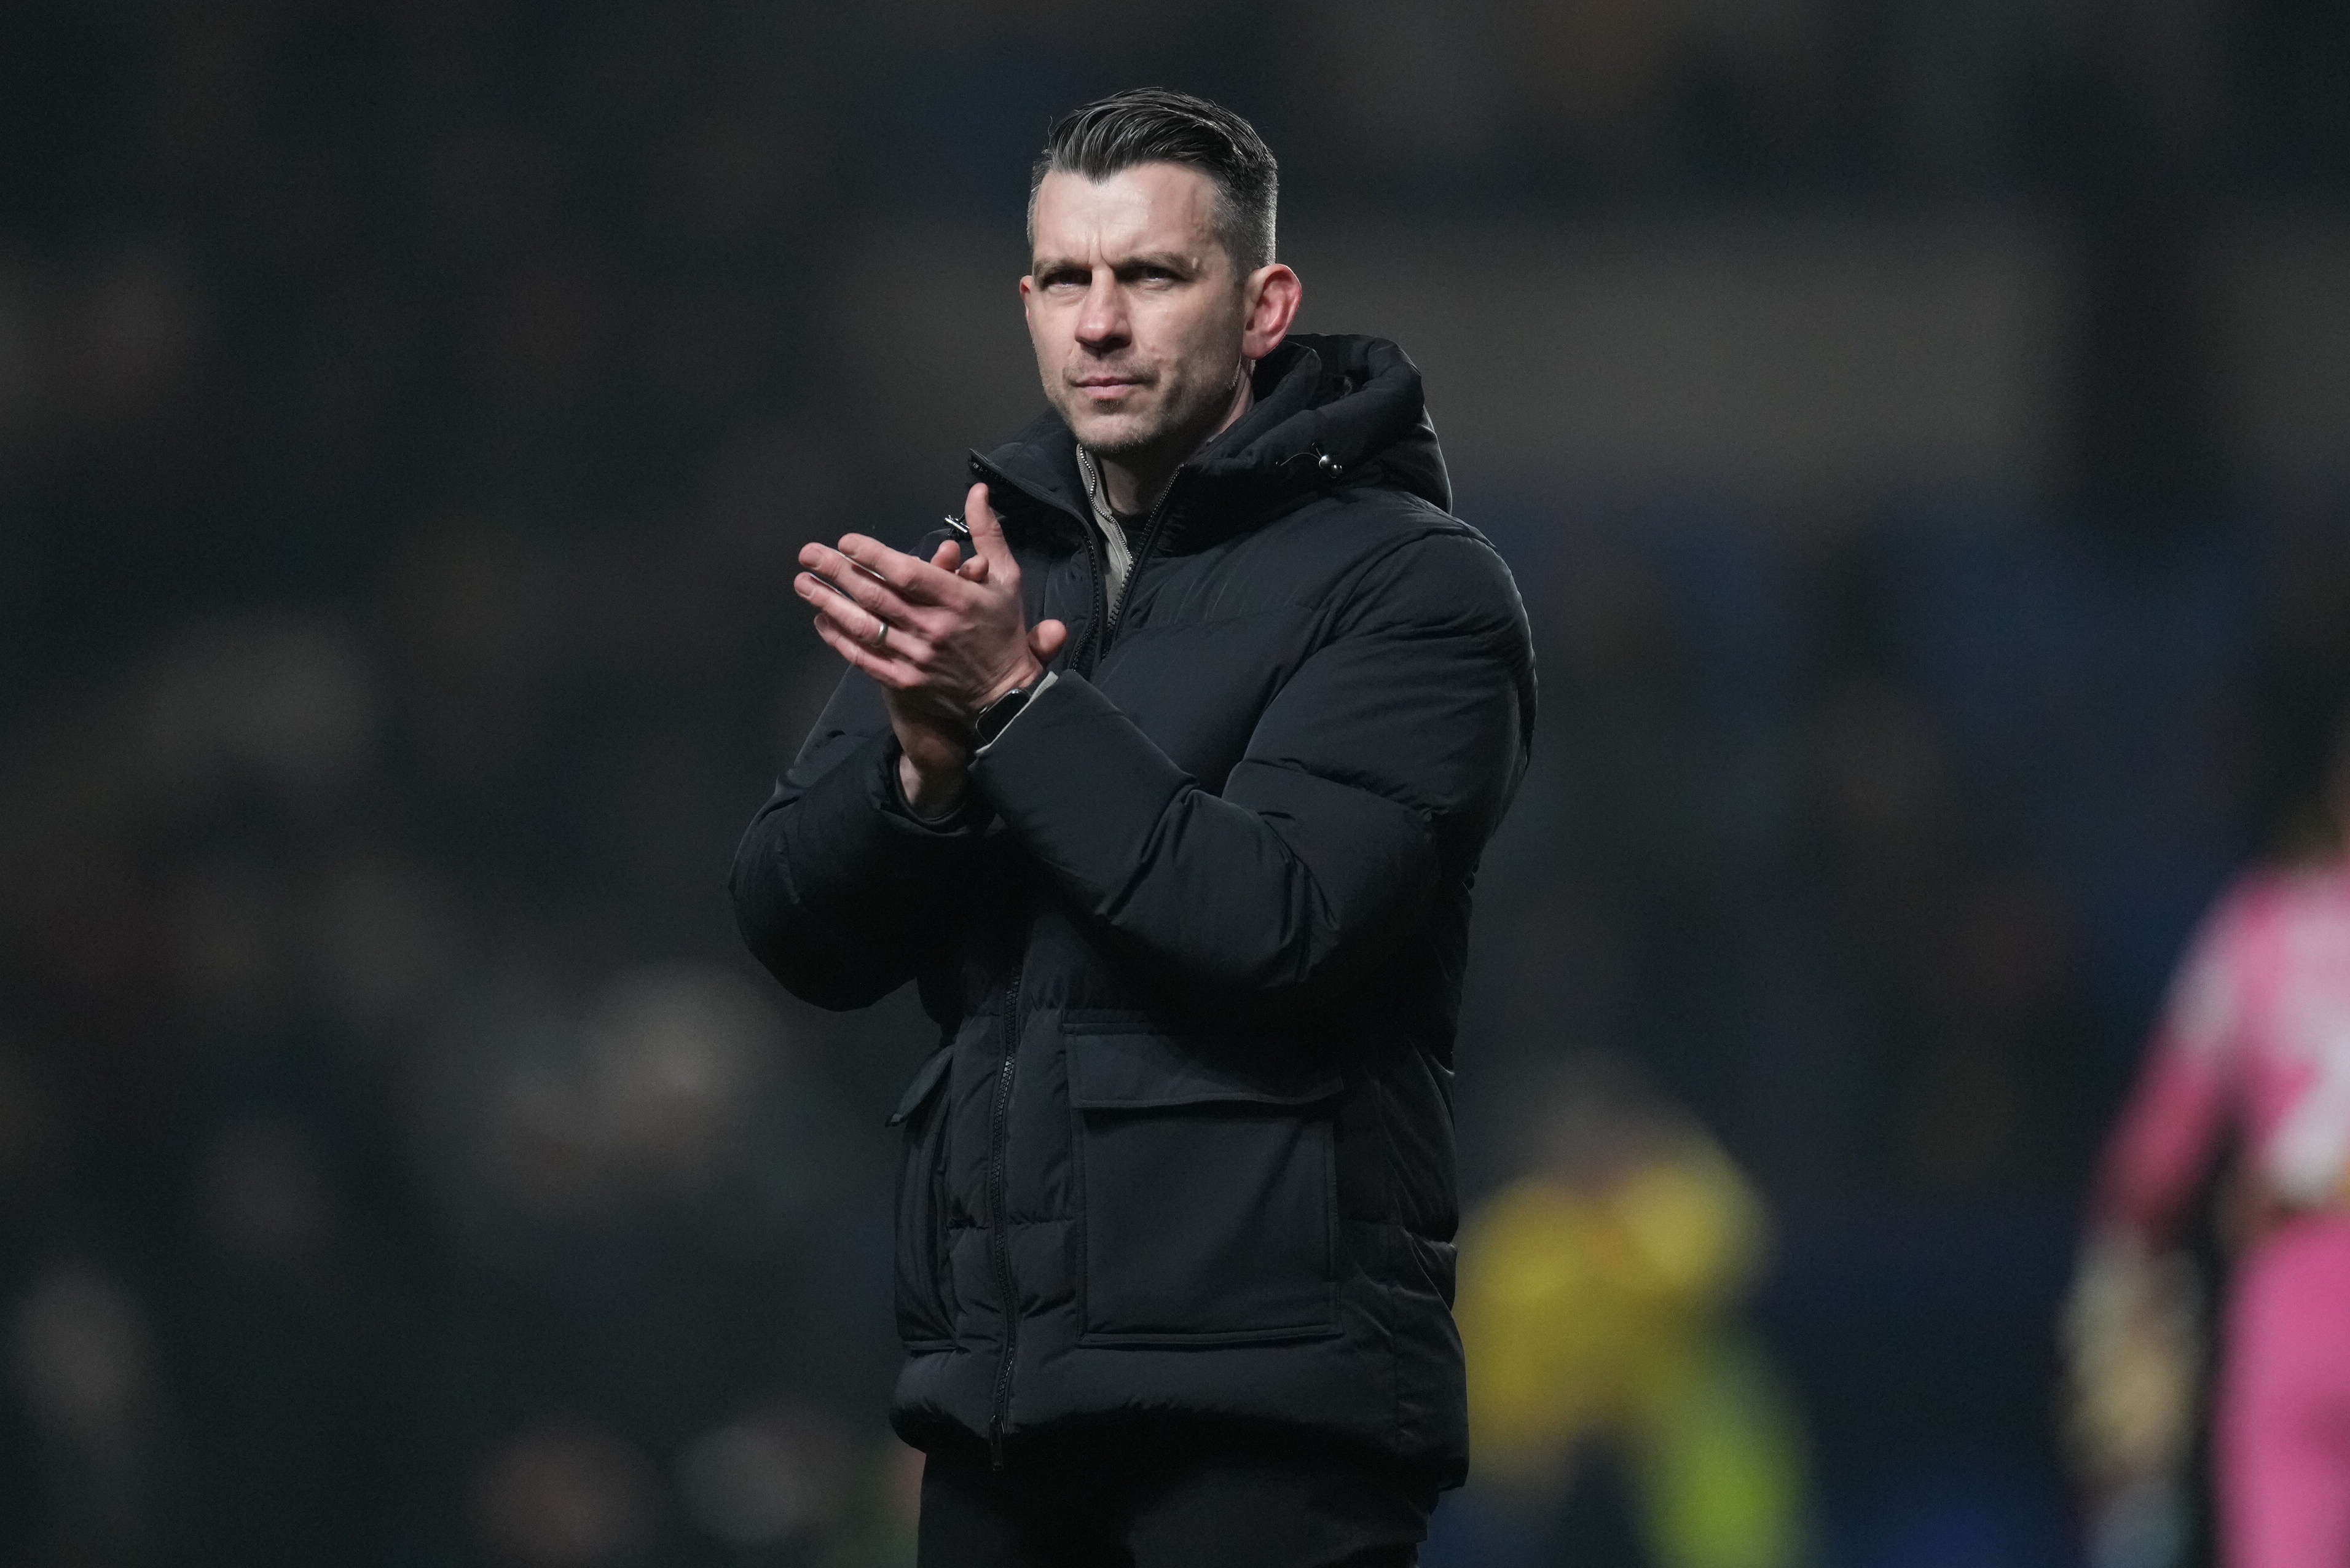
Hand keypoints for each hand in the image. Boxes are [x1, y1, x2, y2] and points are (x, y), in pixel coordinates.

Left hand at [797, 483, 1067, 811]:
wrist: (1005, 693)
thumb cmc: (1002, 629)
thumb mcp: (1006, 578)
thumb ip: (988, 533)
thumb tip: (976, 491)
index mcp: (958, 599)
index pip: (907, 574)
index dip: (873, 556)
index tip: (846, 541)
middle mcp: (934, 628)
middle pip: (876, 596)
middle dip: (837, 572)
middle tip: (809, 553)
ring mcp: (916, 657)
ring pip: (864, 626)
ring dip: (829, 602)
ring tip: (803, 583)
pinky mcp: (904, 680)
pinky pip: (864, 658)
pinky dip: (839, 639)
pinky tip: (821, 619)